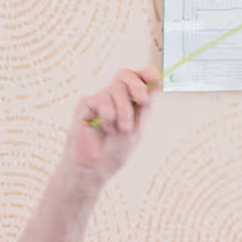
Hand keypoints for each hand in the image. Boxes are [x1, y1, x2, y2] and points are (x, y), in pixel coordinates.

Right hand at [62, 66, 159, 180]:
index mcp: (128, 102)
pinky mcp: (86, 104)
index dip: (146, 73)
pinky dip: (108, 116)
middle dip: (136, 85)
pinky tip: (104, 128)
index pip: (137, 79)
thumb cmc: (114, 153)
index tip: (155, 79)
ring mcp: (99, 100)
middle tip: (141, 101)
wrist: (94, 169)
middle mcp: (113, 99)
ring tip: (119, 130)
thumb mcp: (138, 128)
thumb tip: (156, 83)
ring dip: (123, 111)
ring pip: (116, 88)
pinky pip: (102, 99)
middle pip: (125, 74)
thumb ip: (145, 105)